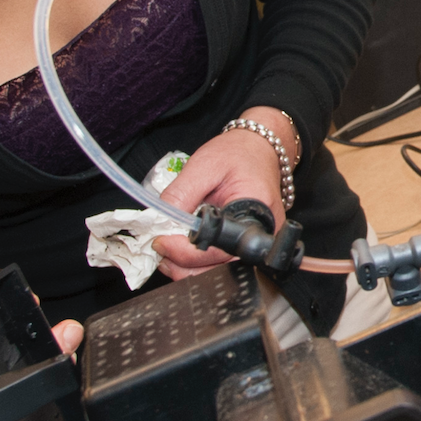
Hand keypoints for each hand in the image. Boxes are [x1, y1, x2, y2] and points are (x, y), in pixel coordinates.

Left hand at [154, 107, 296, 278]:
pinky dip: (195, 261)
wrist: (257, 149)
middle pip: (218, 269)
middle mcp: (261, 236)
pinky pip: (218, 263)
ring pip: (217, 271)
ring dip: (186, 267)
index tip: (161, 242)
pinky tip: (180, 249)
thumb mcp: (205, 164)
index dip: (185, 252)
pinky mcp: (242, 246)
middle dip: (182, 265)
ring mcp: (252, 244)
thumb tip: (161, 221)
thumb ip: (182, 193)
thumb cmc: (238, 153)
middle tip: (158, 247)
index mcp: (256, 214)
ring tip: (166, 248)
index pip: (218, 249)